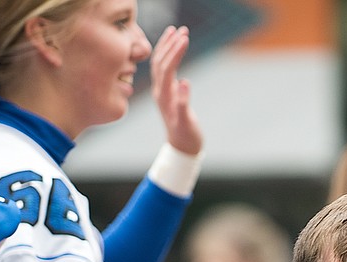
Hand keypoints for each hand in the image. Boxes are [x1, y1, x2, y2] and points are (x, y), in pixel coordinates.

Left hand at [151, 25, 201, 155]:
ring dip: (167, 46)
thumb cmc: (186, 136)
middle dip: (170, 44)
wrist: (182, 147)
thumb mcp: (186, 123)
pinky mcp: (167, 92)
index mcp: (164, 96)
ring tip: (176, 32)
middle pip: (160, 61)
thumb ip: (184, 104)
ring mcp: (162, 90)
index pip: (167, 67)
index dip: (175, 52)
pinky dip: (169, 56)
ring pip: (160, 63)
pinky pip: (164, 69)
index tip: (185, 38)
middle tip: (182, 29)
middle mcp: (160, 90)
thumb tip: (185, 83)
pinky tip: (175, 49)